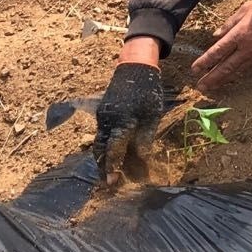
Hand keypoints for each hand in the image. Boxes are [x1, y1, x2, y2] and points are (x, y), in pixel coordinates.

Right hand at [91, 60, 164, 186]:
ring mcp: (102, 117)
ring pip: (98, 142)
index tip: (113, 182)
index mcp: (122, 121)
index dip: (112, 167)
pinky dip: (103, 146)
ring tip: (108, 173)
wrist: (134, 68)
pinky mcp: (101, 113)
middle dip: (102, 167)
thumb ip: (145, 137)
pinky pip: (100, 134)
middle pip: (100, 150)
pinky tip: (111, 154)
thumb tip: (141, 158)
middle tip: (107, 183)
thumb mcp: (152, 115)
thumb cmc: (148, 92)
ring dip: (101, 158)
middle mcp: (107, 121)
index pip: (113, 150)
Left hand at [191, 0, 251, 95]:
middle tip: (201, 87)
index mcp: (239, 34)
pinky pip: (248, 68)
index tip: (195, 69)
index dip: (205, 61)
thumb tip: (216, 35)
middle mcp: (246, 48)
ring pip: (237, 71)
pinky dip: (238, 73)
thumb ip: (229, 23)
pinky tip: (232, 76)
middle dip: (212, 78)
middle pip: (225, 67)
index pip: (218, 51)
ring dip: (223, 79)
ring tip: (212, 86)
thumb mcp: (246, 9)